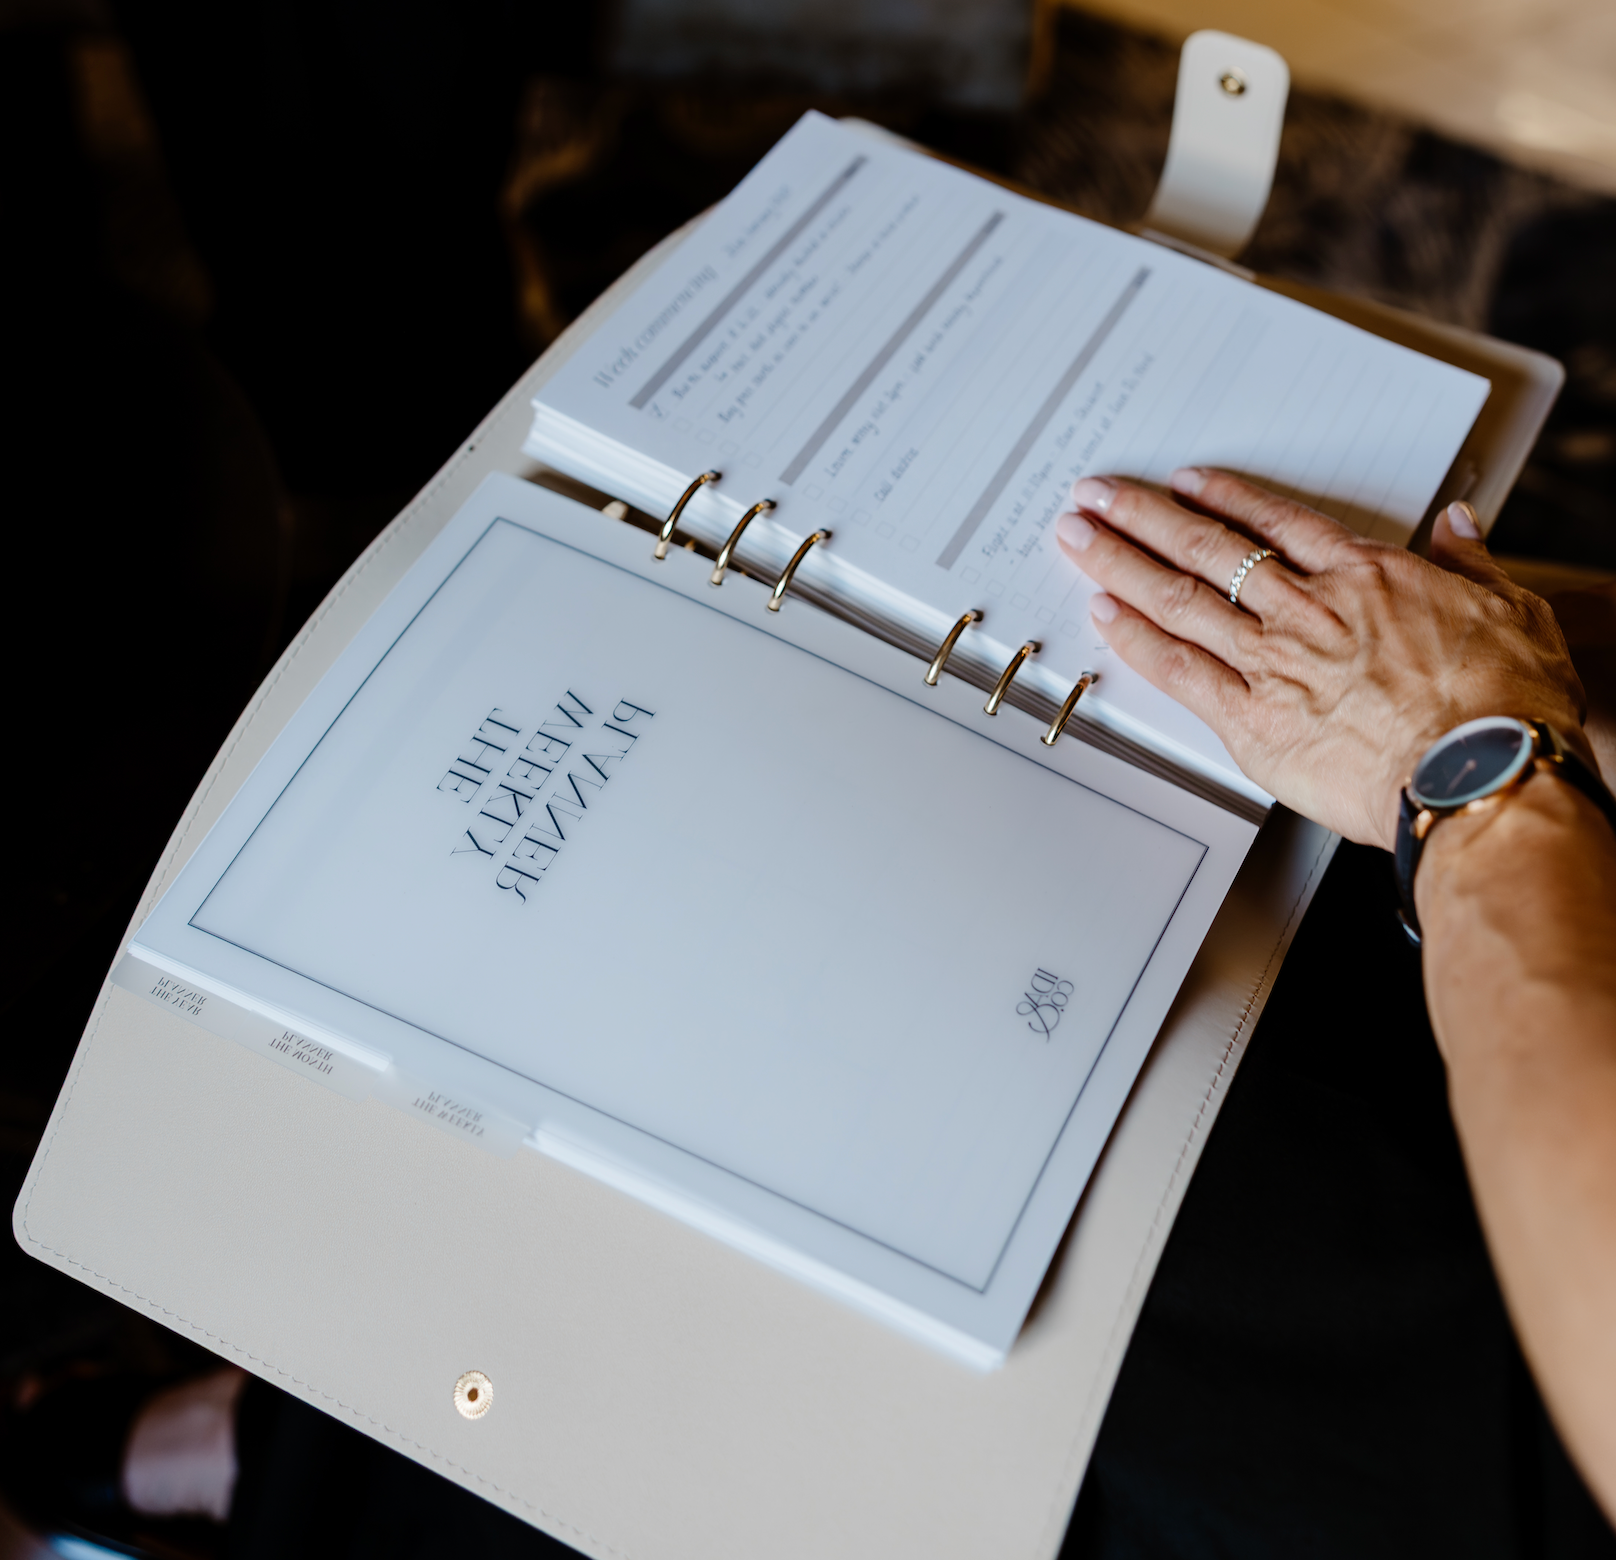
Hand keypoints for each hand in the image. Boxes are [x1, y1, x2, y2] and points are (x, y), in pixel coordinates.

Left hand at [1055, 469, 1589, 848]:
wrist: (1480, 773)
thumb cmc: (1503, 706)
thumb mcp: (1510, 610)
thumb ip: (1470, 564)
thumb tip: (1459, 527)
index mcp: (1365, 578)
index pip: (1277, 524)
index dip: (1224, 499)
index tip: (1185, 484)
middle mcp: (1307, 611)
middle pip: (1209, 550)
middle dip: (1145, 517)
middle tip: (1097, 495)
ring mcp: (1274, 662)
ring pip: (1180, 598)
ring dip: (1121, 563)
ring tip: (1078, 536)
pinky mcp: (1252, 720)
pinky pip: (1179, 670)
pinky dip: (1136, 640)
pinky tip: (1102, 615)